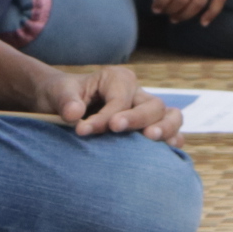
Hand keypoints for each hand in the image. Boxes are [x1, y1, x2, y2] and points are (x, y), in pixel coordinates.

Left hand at [34, 64, 184, 145]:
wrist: (65, 103)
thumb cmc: (65, 96)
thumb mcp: (59, 93)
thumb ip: (67, 101)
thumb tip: (74, 114)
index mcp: (118, 79)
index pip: (120, 100)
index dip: (104, 117)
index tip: (82, 131)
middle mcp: (137, 93)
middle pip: (153, 104)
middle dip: (137, 118)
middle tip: (116, 129)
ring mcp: (146, 110)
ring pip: (170, 115)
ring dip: (165, 128)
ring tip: (151, 139)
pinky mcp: (149, 126)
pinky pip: (171, 132)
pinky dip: (173, 141)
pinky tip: (168, 153)